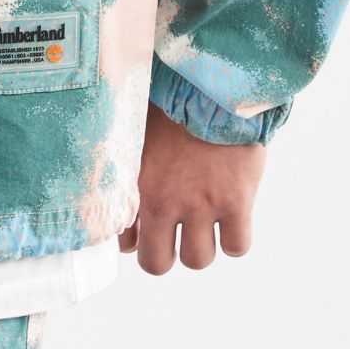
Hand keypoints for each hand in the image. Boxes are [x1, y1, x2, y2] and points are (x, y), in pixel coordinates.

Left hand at [119, 101, 266, 274]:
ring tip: (202, 222)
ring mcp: (201, 205)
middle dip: (163, 253)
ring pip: (198, 260)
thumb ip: (124, 159)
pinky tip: (230, 217)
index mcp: (134, 183)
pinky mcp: (236, 202)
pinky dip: (234, 239)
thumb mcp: (133, 128)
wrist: (211, 85)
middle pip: (157, 263)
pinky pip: (237, 247)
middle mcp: (164, 200)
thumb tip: (112, 177)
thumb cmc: (169, 98)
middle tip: (171, 234)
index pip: (123, 240)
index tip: (143, 227)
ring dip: (199, 247)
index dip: (134, 238)